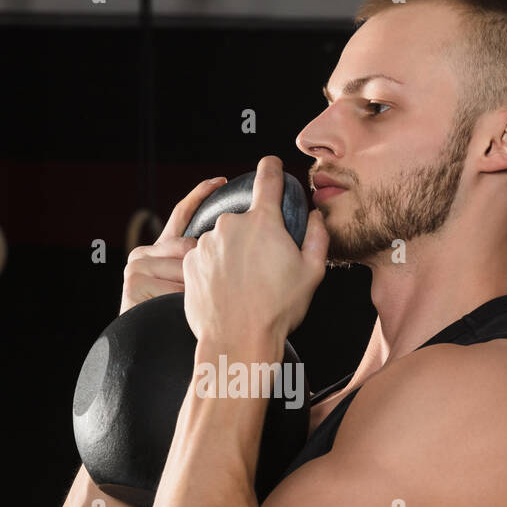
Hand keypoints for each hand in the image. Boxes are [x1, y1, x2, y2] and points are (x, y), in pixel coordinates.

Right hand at [120, 176, 227, 314]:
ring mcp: (136, 268)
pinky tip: (182, 316)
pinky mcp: (134, 284)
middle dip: (206, 272)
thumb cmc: (181, 322)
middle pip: (190, 247)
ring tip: (196, 313)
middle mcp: (143, 255)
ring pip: (186, 269)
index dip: (200, 195)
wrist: (153, 355)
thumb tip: (232, 242)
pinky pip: (176, 289)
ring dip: (197, 294)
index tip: (220, 180)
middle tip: (210, 297)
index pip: (181, 214)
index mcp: (159, 251)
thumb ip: (203, 262)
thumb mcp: (195, 287)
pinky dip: (184, 306)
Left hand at [181, 156, 327, 345]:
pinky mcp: (189, 261)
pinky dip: (215, 267)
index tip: (272, 165)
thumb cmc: (278, 309)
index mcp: (264, 221)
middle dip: (255, 235)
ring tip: (245, 284)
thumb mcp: (312, 272)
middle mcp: (231, 224)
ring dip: (233, 253)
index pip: (268, 178)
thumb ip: (317, 236)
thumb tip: (314, 216)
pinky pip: (206, 256)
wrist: (238, 341)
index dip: (272, 168)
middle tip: (266, 266)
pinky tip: (226, 290)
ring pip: (224, 239)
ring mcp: (206, 242)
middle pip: (245, 218)